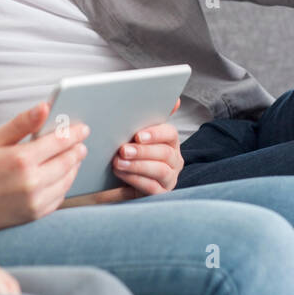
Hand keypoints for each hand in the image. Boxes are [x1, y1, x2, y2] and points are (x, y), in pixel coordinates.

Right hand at [0, 102, 88, 234]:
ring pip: (67, 181)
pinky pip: (59, 198)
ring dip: (74, 167)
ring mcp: (34, 202)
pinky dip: (64, 185)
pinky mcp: (34, 216)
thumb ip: (22, 123)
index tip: (83, 127)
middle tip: (82, 142)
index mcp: (21, 159)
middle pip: (68, 161)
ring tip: (74, 157)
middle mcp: (31, 182)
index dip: (75, 132)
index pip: (60, 141)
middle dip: (77, 149)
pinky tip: (62, 176)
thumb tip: (46, 106)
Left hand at [69, 99, 184, 203]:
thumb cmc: (130, 155)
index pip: (170, 134)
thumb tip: (175, 100)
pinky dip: (135, 179)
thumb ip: (146, 118)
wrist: (120, 183)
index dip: (155, 134)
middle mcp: (174, 160)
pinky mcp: (161, 194)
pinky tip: (121, 173)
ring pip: (160, 170)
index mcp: (170, 142)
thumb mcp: (135, 137)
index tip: (138, 136)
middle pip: (164, 153)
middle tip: (123, 149)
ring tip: (118, 162)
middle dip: (142, 151)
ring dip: (137, 165)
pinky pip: (152, 187)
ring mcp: (170, 178)